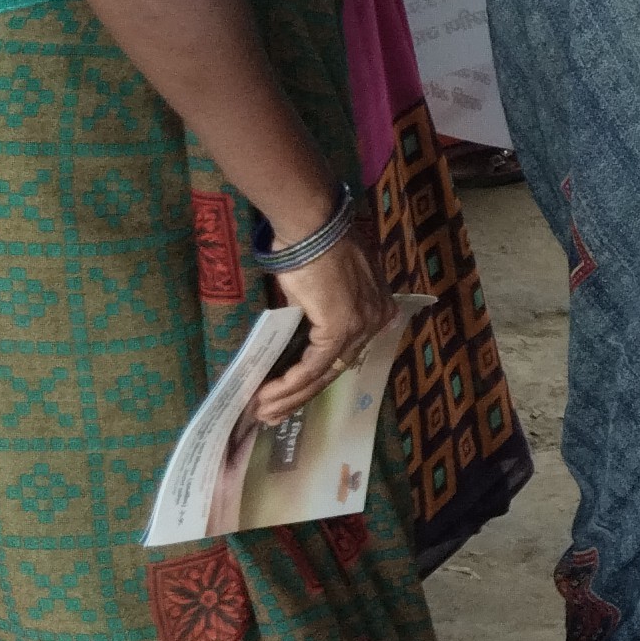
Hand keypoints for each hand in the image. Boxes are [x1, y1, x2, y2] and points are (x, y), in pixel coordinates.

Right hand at [252, 228, 396, 423]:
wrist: (312, 227)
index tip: (291, 395)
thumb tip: (298, 332)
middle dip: (299, 396)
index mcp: (375, 309)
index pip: (342, 354)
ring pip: (323, 373)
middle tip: (272, 414)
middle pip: (334, 370)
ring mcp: (360, 326)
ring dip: (289, 396)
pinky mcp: (340, 328)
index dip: (314, 378)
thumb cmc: (309, 247)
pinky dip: (290, 383)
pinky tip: (269, 396)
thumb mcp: (318, 285)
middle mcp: (374, 321)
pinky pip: (314, 366)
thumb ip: (318, 311)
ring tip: (264, 412)